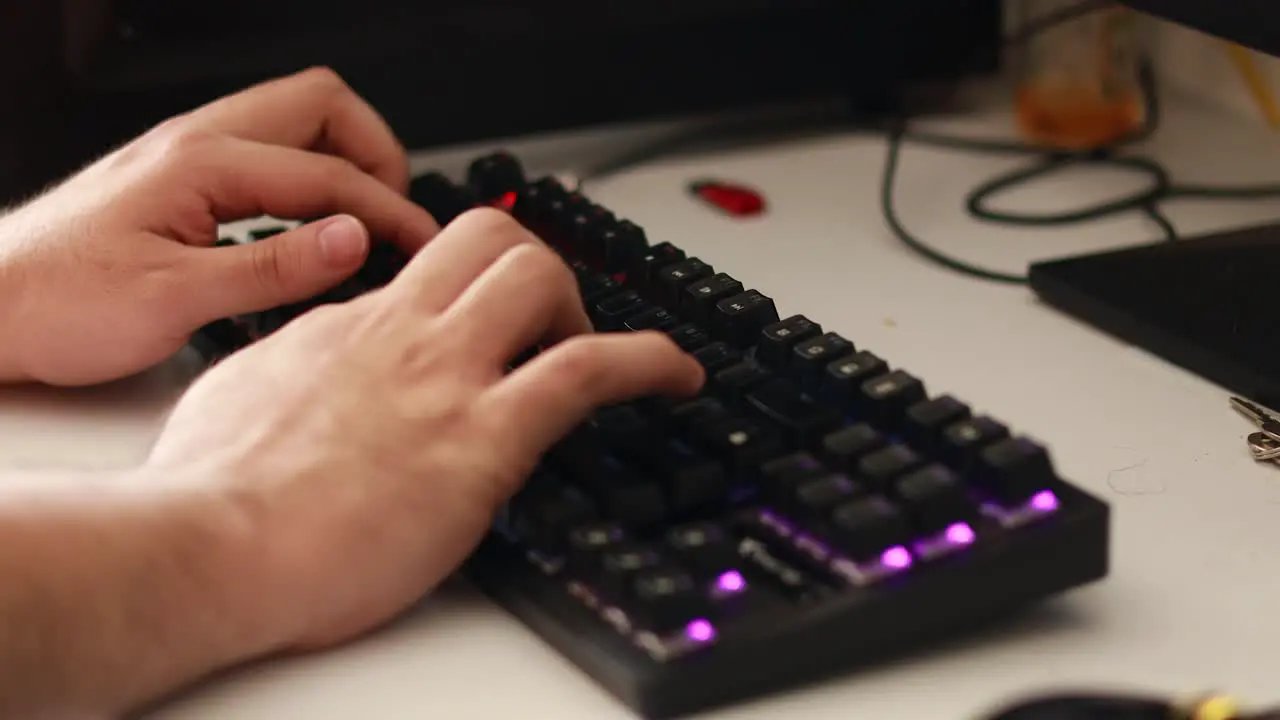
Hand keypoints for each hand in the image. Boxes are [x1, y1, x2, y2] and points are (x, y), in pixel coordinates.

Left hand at [0, 67, 438, 385]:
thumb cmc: (55, 303)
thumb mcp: (174, 298)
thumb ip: (274, 268)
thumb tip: (354, 241)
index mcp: (202, 162)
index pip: (330, 174)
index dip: (389, 212)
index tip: (421, 246)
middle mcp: (195, 143)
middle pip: (321, 105)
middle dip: (375, 154)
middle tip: (395, 214)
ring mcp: (186, 157)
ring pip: (294, 125)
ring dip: (341, 165)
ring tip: (364, 224)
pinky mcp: (177, 182)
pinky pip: (266, 158)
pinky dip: (305, 184)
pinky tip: (306, 235)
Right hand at [144, 208, 704, 656]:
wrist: (210, 546)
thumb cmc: (211, 491)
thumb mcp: (241, 396)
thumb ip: (292, 369)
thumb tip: (307, 365)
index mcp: (347, 326)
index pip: (428, 271)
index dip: (469, 286)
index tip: (490, 311)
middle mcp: (403, 333)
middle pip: (492, 238)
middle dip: (533, 272)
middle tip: (545, 329)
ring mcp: (448, 377)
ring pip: (540, 274)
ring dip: (583, 307)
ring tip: (601, 358)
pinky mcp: (486, 437)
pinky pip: (591, 369)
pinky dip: (651, 361)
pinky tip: (677, 376)